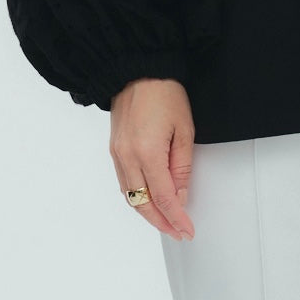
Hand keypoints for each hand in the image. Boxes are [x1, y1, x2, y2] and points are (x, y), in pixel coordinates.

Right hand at [109, 78, 196, 240]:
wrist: (138, 68)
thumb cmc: (164, 92)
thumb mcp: (184, 129)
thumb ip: (182, 166)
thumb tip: (180, 195)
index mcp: (147, 152)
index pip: (163, 197)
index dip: (176, 217)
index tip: (187, 230)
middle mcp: (127, 156)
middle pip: (142, 203)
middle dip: (161, 222)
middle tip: (178, 231)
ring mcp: (117, 153)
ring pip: (130, 196)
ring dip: (147, 212)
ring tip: (166, 220)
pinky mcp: (113, 148)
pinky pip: (123, 182)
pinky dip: (136, 196)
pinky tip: (148, 200)